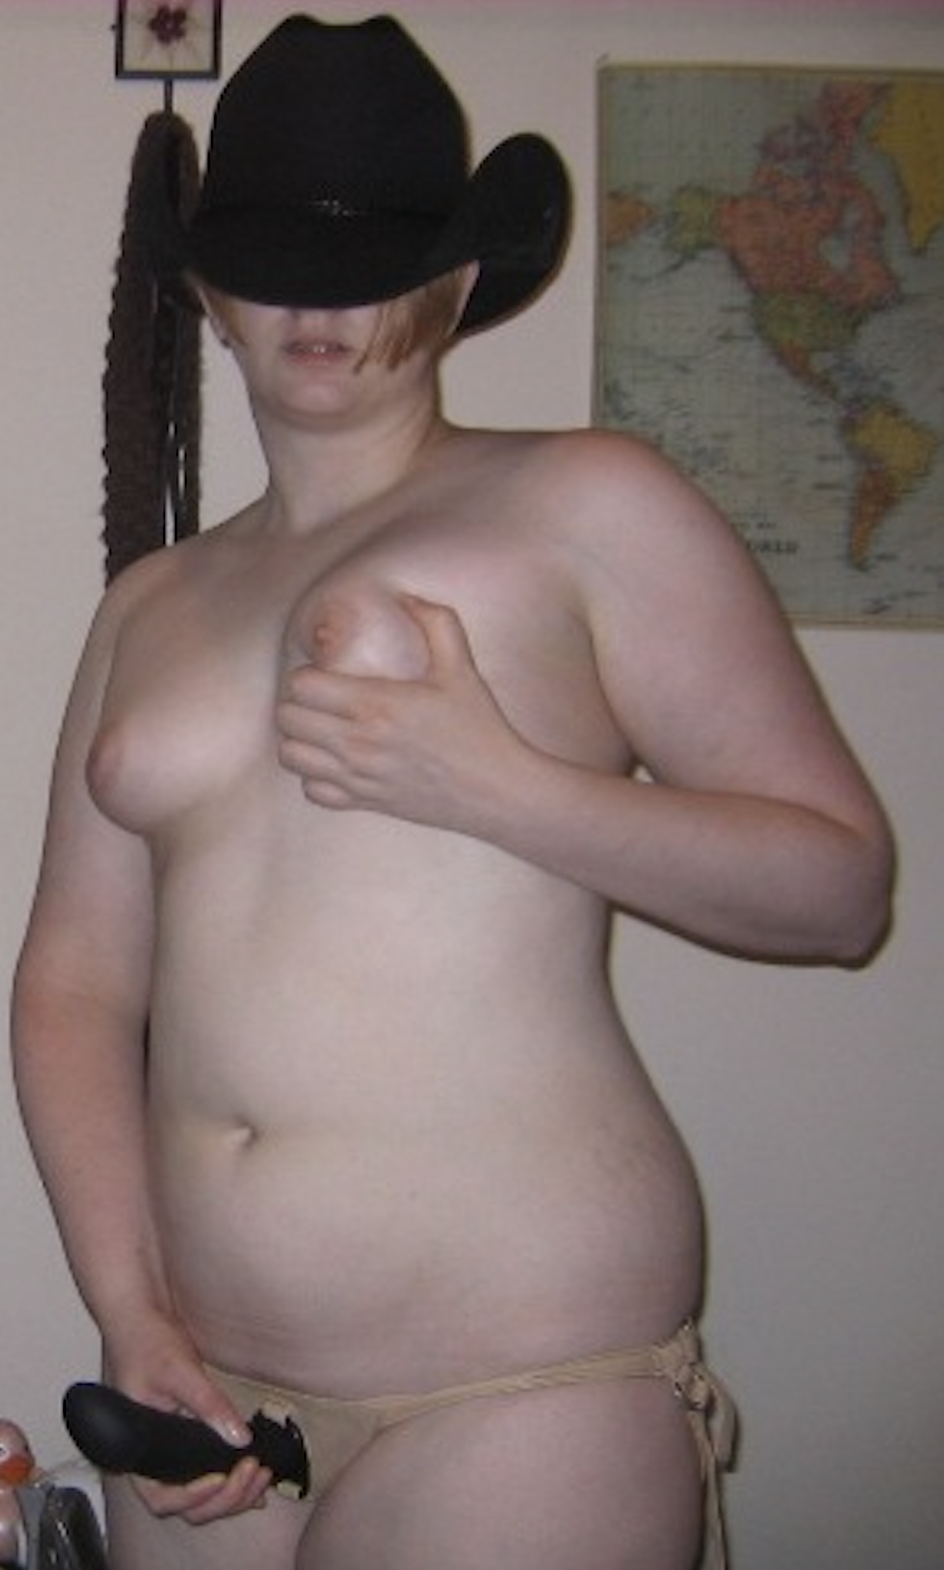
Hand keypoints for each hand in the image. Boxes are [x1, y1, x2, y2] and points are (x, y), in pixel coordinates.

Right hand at [102, 1308, 269, 1522]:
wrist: (143, 1317)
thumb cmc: (145, 1341)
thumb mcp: (179, 1371)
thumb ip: (207, 1404)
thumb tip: (239, 1438)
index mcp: (136, 1449)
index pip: (160, 1497)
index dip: (192, 1497)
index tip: (221, 1478)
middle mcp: (152, 1458)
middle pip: (186, 1505)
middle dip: (224, 1497)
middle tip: (254, 1471)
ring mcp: (171, 1451)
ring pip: (200, 1495)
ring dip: (233, 1493)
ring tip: (262, 1475)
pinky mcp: (188, 1436)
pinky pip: (208, 1470)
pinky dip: (233, 1480)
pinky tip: (256, 1474)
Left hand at [276, 596, 527, 833]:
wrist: (497, 791)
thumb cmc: (480, 729)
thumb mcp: (462, 669)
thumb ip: (437, 624)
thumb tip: (409, 597)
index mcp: (377, 704)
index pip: (303, 686)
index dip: (306, 674)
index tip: (324, 673)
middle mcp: (359, 743)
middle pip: (288, 719)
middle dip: (295, 703)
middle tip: (317, 699)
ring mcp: (358, 776)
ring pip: (291, 756)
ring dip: (298, 739)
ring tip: (318, 729)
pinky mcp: (365, 802)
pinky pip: (312, 791)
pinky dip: (315, 776)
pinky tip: (335, 762)